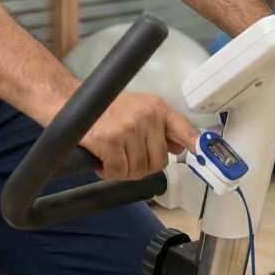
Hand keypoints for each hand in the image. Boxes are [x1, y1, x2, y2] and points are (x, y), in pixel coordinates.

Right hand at [81, 92, 199, 181]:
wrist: (68, 101)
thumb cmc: (103, 108)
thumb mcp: (138, 110)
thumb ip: (160, 128)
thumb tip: (180, 147)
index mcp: (157, 107)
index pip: (184, 128)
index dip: (197, 145)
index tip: (206, 155)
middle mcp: (147, 116)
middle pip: (158, 162)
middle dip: (141, 166)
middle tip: (124, 156)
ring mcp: (129, 128)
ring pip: (138, 170)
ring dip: (123, 170)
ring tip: (111, 154)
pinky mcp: (110, 140)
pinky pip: (119, 172)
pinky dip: (108, 172)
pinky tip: (101, 158)